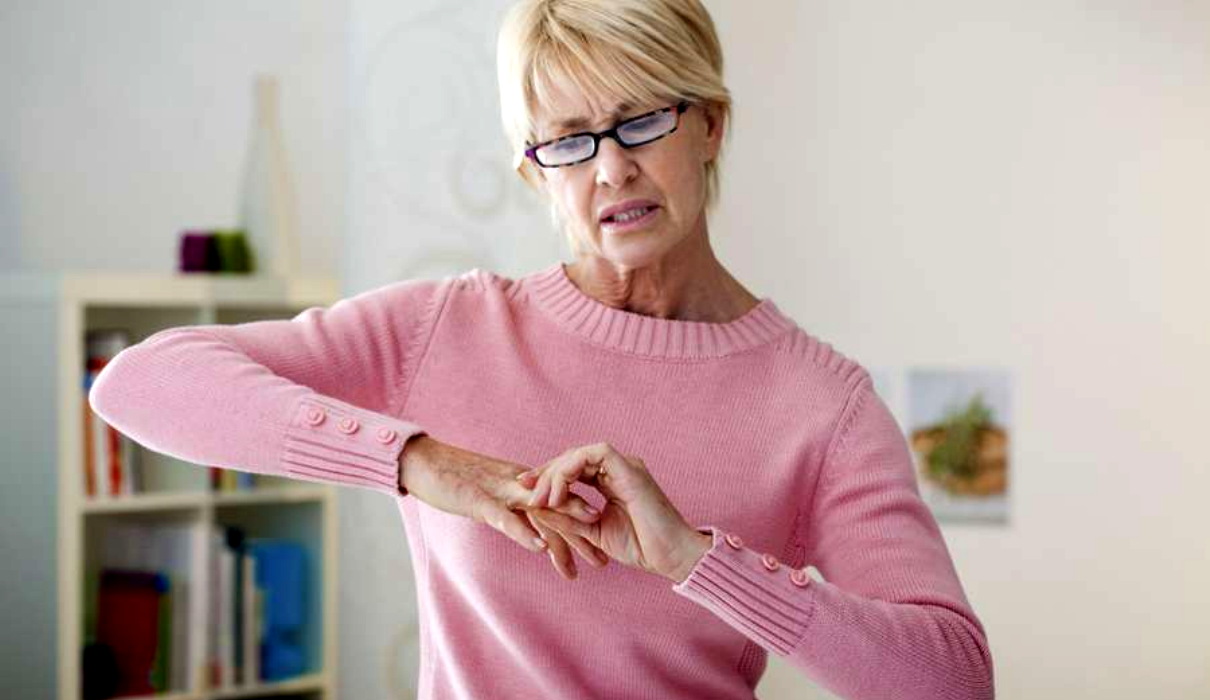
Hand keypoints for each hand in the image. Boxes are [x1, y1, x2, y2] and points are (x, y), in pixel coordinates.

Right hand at [400, 435, 609, 579]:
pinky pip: (505, 518)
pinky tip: (540, 548)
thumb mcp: (487, 498)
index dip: (580, 526)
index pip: (558, 505)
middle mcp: (518, 485)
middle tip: (604, 562)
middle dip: (582, 537)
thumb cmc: (452, 481)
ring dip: (565, 537)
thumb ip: (509, 511)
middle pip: (559, 511)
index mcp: (520, 484)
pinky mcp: (479, 500)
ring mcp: (500, 491)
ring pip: (541, 514)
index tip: (600, 547)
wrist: (422, 460)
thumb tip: (528, 530)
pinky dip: (524, 532)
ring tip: (586, 559)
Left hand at [515, 442, 710, 582]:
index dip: (548, 477)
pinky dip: (571, 470)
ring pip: (579, 453)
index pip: (573, 470)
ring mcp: (624, 466)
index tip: (525, 490)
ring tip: (543, 498)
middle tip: (525, 490)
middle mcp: (618, 470)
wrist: (670, 556)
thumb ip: (567, 519)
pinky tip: (559, 493)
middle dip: (546, 471)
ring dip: (556, 472)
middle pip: (572, 458)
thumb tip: (536, 509)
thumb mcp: (592, 533)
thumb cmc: (641, 547)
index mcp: (612, 482)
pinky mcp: (629, 467)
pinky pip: (593, 454)